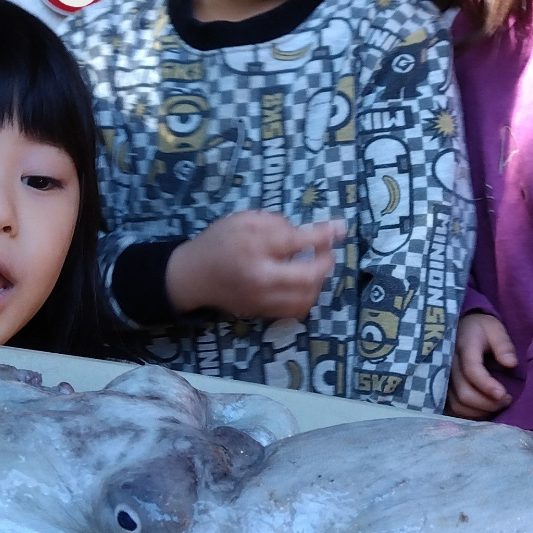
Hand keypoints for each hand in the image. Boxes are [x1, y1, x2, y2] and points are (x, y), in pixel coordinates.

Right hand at [165, 212, 342, 320]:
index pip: (297, 241)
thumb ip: (273, 222)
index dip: (324, 234)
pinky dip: (307, 296)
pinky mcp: (262, 313)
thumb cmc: (217, 242)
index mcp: (254, 248)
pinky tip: (305, 284)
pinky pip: (295, 310)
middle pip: (309, 275)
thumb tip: (302, 232)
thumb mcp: (241, 220)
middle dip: (326, 261)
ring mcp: (262, 299)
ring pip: (306, 297)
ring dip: (319, 281)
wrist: (192, 277)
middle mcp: (260, 277)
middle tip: (328, 251)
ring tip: (316, 267)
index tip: (340, 228)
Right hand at [448, 312, 515, 418]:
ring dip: (480, 410)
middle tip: (507, 400)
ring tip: (498, 404)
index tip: (505, 395)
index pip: (472, 370)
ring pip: (458, 404)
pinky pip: (453, 408)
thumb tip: (511, 364)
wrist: (458, 327)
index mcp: (463, 347)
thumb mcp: (494, 328)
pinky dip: (470, 413)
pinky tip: (484, 409)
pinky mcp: (441, 387)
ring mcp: (442, 378)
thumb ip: (503, 345)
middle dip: (488, 402)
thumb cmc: (480, 328)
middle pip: (464, 392)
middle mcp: (448, 364)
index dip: (488, 386)